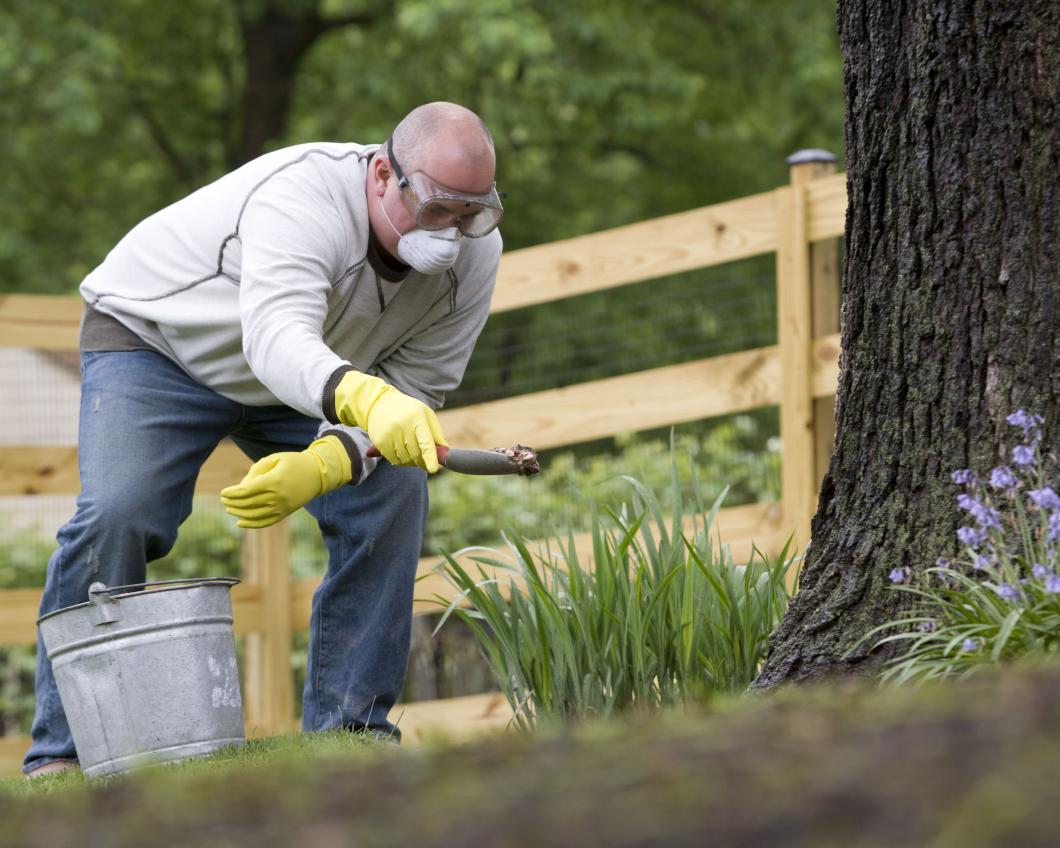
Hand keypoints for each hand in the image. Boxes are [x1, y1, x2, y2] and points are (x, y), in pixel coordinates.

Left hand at [220, 435, 351, 527]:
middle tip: (224, 500)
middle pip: (248, 504)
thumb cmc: (293, 462)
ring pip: (254, 515)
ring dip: (239, 513)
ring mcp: (282, 507)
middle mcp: (277, 496)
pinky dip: (251, 524)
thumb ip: (256, 470)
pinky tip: (240, 523)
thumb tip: (242, 487)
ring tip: (229, 509)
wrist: (318, 474)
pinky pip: (266, 522)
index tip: (223, 492)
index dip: (232, 493)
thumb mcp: (275, 459)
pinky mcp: (286, 513)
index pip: (246, 491)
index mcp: (274, 481)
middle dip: (233, 502)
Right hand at [333, 371, 446, 471]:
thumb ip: (437, 434)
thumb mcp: (426, 415)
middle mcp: (401, 426)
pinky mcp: (380, 442)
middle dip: (424, 461)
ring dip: (412, 461)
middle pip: (416, 454)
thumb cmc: (409, 410)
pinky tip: (402, 449)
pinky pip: (394, 460)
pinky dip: (401, 460)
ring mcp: (389, 435)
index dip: (429, 457)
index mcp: (416, 418)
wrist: (379, 403)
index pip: (424, 441)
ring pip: (405, 460)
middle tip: (427, 461)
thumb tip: (445, 454)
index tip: (434, 469)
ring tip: (412, 449)